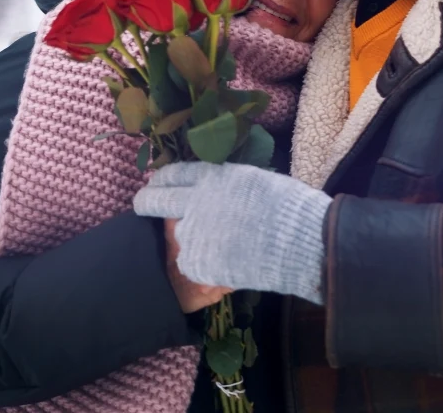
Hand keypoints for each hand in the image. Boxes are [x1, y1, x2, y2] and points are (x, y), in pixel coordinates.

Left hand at [133, 162, 331, 304]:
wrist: (298, 241)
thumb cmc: (287, 206)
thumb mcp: (254, 181)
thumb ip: (228, 185)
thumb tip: (219, 188)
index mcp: (210, 179)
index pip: (173, 176)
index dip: (161, 180)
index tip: (155, 185)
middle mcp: (193, 203)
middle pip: (156, 201)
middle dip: (147, 202)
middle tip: (144, 206)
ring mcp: (192, 234)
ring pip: (178, 237)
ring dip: (190, 240)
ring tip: (216, 247)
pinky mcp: (197, 263)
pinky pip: (193, 264)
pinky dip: (205, 266)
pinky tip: (226, 266)